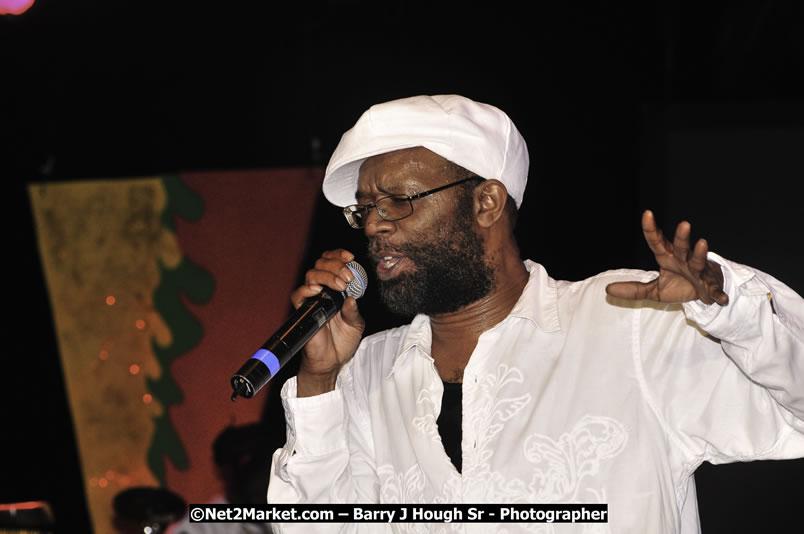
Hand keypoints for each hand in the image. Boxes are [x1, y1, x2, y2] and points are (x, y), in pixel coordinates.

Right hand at [290, 249, 365, 395]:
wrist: (332, 361)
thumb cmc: (343, 341)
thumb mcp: (356, 324)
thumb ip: (354, 311)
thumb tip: (351, 298)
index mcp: (336, 289)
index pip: (333, 263)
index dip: (339, 256)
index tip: (350, 258)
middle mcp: (323, 291)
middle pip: (321, 264)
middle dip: (336, 265)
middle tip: (348, 277)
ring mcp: (312, 299)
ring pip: (311, 275)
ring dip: (327, 275)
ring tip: (340, 285)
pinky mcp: (302, 311)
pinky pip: (298, 295)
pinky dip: (307, 289)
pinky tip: (318, 290)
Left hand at [606, 210, 728, 305]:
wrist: (702, 294)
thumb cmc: (679, 285)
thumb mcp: (654, 290)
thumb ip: (633, 289)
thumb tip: (607, 290)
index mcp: (668, 257)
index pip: (657, 241)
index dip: (651, 229)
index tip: (647, 214)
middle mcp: (684, 259)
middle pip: (681, 246)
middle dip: (682, 236)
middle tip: (683, 224)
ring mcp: (699, 271)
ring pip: (699, 260)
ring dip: (701, 253)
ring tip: (703, 243)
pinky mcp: (710, 285)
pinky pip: (713, 289)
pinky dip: (716, 293)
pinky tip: (720, 298)